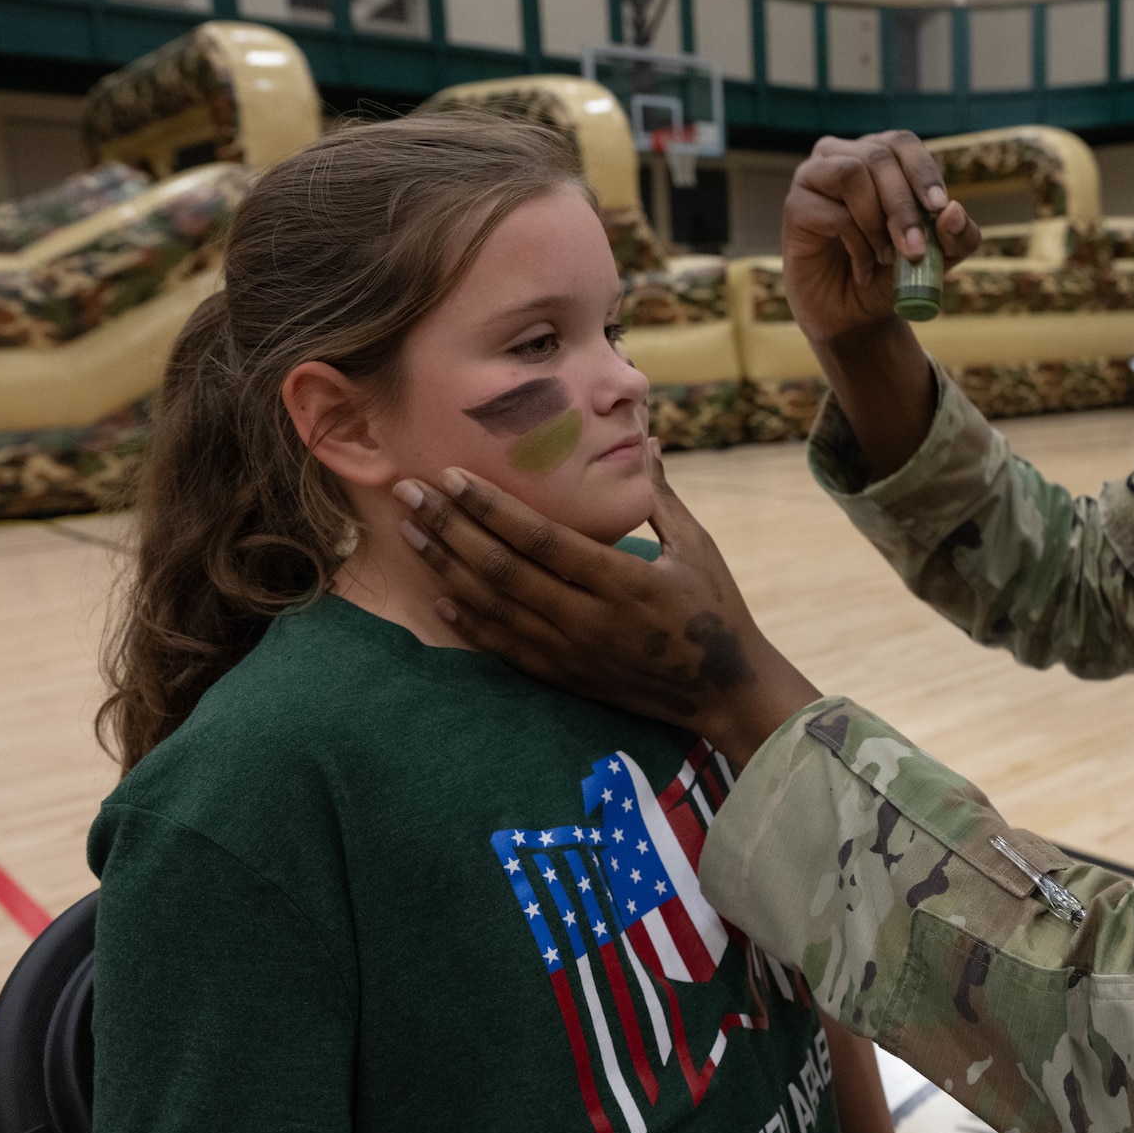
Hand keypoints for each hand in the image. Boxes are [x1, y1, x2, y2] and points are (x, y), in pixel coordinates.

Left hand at [392, 441, 819, 765]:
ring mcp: (572, 652)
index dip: (490, 506)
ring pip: (493, 606)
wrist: (725, 691)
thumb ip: (662, 497)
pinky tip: (440, 595)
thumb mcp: (698, 547)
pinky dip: (468, 621)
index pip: (539, 538)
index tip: (452, 475)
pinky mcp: (566, 676)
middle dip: (449, 525)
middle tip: (409, 491)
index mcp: (622, 581)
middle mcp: (588, 619)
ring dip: (446, 566)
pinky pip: (504, 647)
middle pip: (501, 568)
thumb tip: (648, 441)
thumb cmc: (717, 611)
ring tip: (412, 531)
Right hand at [782, 130, 983, 346]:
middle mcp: (844, 156)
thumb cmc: (894, 274)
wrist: (857, 315)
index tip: (938, 208)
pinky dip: (857, 244)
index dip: (922, 171)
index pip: (902, 143)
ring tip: (885, 256)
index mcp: (880, 157)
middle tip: (914, 250)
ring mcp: (815, 177)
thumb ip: (958, 236)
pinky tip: (863, 268)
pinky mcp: (796, 205)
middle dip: (903, 206)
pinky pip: (832, 211)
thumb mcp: (940, 258)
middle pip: (878, 157)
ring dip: (876, 221)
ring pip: (851, 173)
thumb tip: (953, 210)